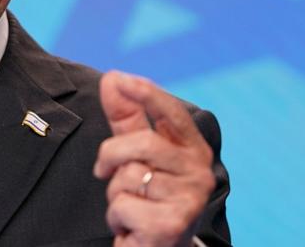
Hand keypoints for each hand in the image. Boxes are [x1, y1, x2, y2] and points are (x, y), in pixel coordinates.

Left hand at [93, 71, 214, 246]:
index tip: (119, 78)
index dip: (146, 94)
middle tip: (105, 173)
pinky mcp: (172, 225)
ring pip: (129, 177)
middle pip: (142, 143)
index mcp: (194, 149)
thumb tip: (112, 78)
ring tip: (131, 206)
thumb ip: (127, 118)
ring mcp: (189, 199)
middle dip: (111, 156)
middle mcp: (200, 172)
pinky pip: (124, 205)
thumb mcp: (137, 155)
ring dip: (115, 193)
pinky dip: (116, 217)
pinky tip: (131, 226)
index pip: (172, 114)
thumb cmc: (148, 198)